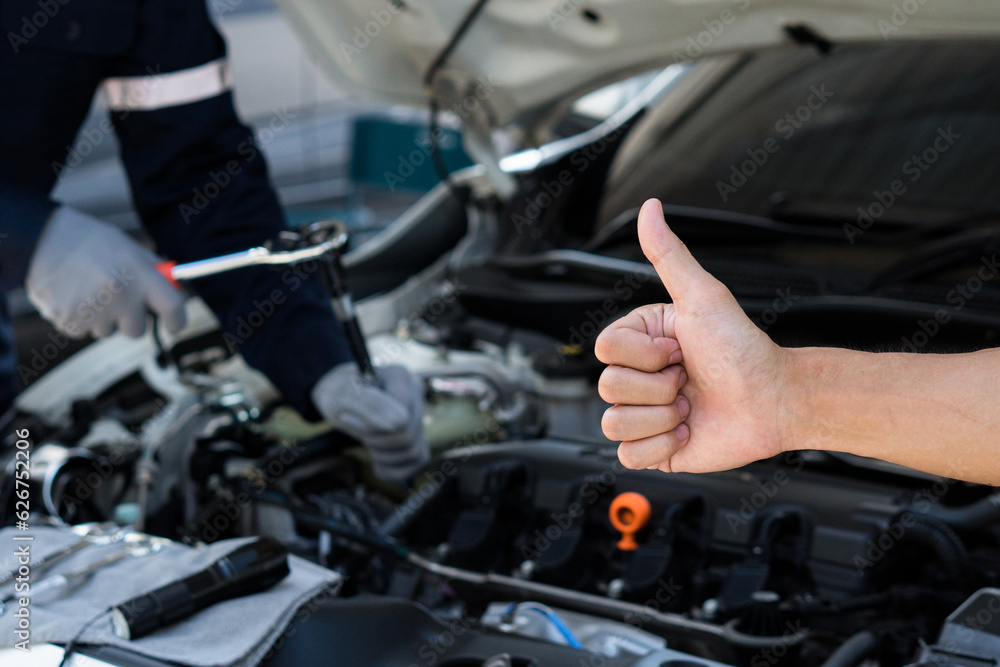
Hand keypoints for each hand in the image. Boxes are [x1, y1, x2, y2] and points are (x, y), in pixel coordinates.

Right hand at [25, 207, 186, 338]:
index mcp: (139, 274)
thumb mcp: (128, 247)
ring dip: (100, 317)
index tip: (174, 325)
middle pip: (137, 330)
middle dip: (130, 320)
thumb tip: (173, 289)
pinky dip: (78, 318)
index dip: (177, 320)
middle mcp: (120, 295)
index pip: (173, 307)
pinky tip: (70, 295)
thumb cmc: (87, 241)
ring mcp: (95, 310)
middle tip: (114, 299)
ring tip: (85, 288)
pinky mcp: (70, 321)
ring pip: (107, 331)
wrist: (38, 238)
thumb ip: (152, 270)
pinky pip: (82, 331)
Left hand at [311, 362, 428, 481]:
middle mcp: (416, 394)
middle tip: (355, 430)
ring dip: (382, 455)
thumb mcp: (341, 393)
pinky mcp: (420, 439)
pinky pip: (417, 462)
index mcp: (400, 376)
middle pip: (406, 435)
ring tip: (366, 441)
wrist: (338, 400)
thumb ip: (370, 403)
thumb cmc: (337, 393)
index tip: (348, 417)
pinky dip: (393, 468)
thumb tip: (400, 422)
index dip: (372, 426)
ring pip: (412, 451)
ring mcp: (420, 416)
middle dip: (374, 440)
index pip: (401, 417)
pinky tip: (377, 458)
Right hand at [596, 199, 788, 472]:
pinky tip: (686, 431)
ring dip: (660, 417)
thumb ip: (668, 254)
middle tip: (690, 379)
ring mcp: (643, 414)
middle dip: (658, 387)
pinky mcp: (652, 449)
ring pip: (613, 423)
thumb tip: (649, 207)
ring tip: (690, 406)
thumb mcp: (703, 296)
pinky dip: (660, 446)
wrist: (774, 401)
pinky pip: (627, 455)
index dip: (644, 354)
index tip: (679, 349)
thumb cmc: (743, 348)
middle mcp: (638, 376)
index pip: (604, 348)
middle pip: (607, 386)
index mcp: (640, 340)